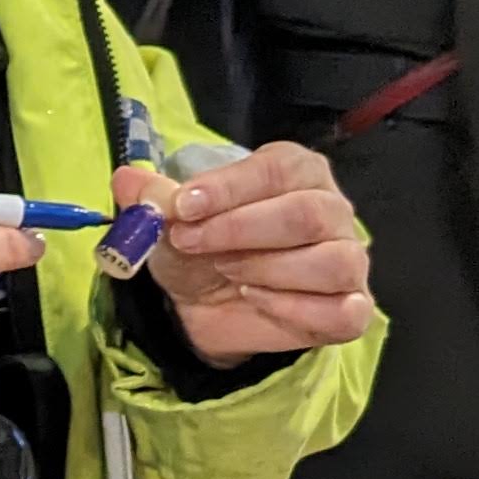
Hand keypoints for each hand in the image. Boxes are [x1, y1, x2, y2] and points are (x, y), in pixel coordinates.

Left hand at [132, 143, 373, 364]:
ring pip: (331, 261)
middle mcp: (332, 209)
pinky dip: (295, 308)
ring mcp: (348, 260)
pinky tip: (257, 301)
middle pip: (307, 214)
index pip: (278, 168)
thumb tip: (127, 179)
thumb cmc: (202, 247)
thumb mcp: (170, 221)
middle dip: (240, 230)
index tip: (183, 207)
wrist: (206, 305)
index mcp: (297, 172)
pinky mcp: (351, 308)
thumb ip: (153, 197)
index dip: (229, 188)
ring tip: (227, 273)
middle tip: (192, 243)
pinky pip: (344, 310)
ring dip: (267, 269)